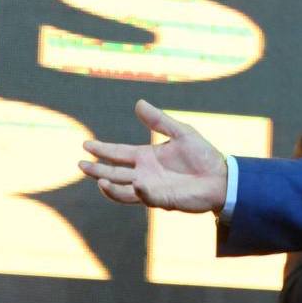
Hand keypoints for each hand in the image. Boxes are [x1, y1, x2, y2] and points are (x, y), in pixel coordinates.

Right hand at [78, 100, 227, 212]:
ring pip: (122, 190)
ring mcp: (151, 188)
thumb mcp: (181, 132)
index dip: (102, 149)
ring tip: (98, 180)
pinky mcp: (162, 199)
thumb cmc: (203, 155)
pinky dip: (139, 191)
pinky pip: (146, 197)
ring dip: (110, 186)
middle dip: (97, 170)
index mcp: (146, 157)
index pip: (118, 153)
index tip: (85, 144)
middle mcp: (144, 174)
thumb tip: (139, 103)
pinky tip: (135, 183)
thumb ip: (159, 121)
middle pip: (114, 172)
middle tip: (80, 164)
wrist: (221, 177)